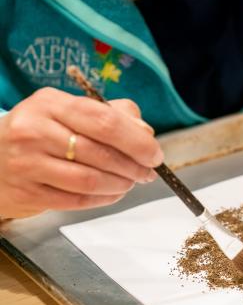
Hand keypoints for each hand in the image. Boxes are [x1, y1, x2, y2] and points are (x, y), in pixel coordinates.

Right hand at [0, 87, 162, 218]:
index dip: (136, 140)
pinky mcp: (25, 193)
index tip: (155, 153)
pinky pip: (75, 200)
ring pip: (89, 179)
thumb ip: (111, 114)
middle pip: (99, 151)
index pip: (104, 120)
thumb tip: (145, 133)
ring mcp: (26, 163)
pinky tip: (113, 193)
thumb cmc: (40, 132)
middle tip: (148, 172)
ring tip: (131, 182)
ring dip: (120, 184)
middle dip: (133, 165)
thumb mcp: (68, 111)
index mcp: (50, 103)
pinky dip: (103, 199)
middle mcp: (34, 130)